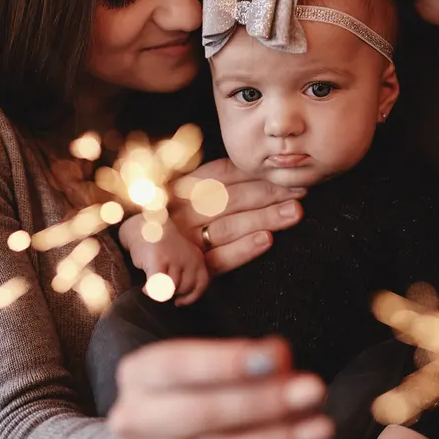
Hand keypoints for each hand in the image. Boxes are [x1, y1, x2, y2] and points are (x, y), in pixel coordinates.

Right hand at [109, 337, 333, 438]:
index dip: (227, 361)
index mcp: (138, 374)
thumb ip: (248, 360)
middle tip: (314, 390)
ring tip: (319, 429)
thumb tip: (280, 358)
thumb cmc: (204, 390)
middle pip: (198, 413)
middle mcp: (131, 419)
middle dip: (262, 402)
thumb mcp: (218, 366)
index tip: (280, 355)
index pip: (178, 364)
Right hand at [119, 214, 209, 305]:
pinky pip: (158, 287)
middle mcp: (189, 258)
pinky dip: (151, 292)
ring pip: (171, 289)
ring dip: (160, 292)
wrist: (144, 226)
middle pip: (185, 289)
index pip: (201, 285)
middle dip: (172, 292)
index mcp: (197, 258)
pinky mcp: (158, 260)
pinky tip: (145, 288)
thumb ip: (187, 275)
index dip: (190, 297)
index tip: (179, 301)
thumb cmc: (163, 247)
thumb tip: (180, 301)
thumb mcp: (183, 259)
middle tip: (161, 287)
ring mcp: (174, 258)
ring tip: (152, 285)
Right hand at [169, 159, 305, 276]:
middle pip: (229, 199)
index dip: (253, 172)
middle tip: (300, 190)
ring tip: (294, 212)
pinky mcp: (192, 270)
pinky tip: (267, 241)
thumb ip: (210, 183)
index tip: (282, 172)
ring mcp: (185, 243)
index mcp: (178, 190)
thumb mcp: (181, 197)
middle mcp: (180, 214)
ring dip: (264, 218)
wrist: (138, 265)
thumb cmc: (169, 227)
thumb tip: (256, 168)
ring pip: (229, 227)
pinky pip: (220, 259)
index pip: (220, 175)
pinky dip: (243, 249)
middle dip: (267, 193)